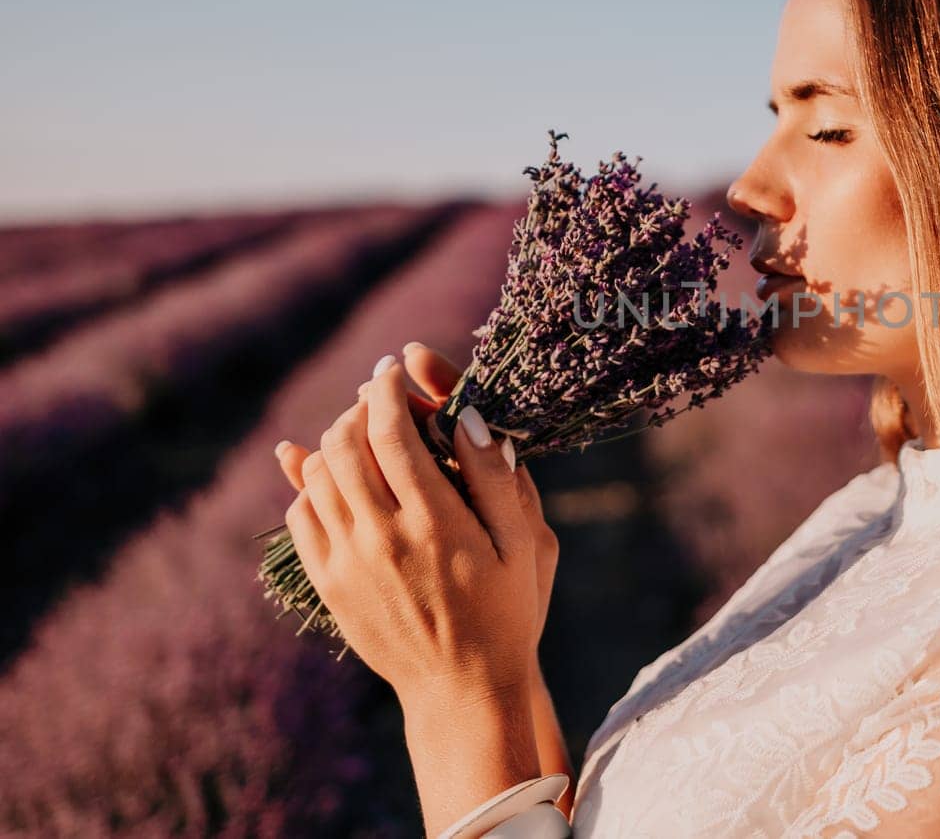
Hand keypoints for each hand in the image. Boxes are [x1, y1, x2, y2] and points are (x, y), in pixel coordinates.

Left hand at [272, 343, 559, 711]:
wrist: (461, 687)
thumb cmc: (505, 609)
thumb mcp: (523, 543)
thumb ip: (496, 476)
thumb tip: (466, 415)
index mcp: (435, 523)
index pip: (391, 431)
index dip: (385, 388)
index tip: (392, 367)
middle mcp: (382, 538)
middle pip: (345, 443)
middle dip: (359, 407)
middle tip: (379, 396)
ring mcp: (347, 563)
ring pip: (317, 474)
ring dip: (335, 440)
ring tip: (362, 431)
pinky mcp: (326, 583)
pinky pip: (301, 514)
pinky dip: (312, 483)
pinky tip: (338, 478)